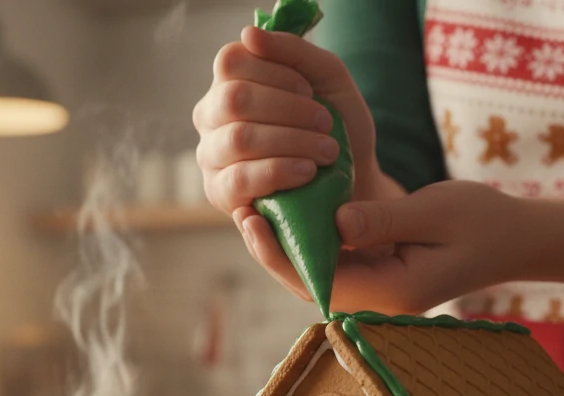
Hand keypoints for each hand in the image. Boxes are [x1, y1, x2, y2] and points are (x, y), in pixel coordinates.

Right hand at [192, 26, 397, 221]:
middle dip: (289, 110)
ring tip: (327, 151)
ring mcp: (211, 155)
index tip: (310, 91)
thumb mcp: (327, 77)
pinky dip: (279, 171)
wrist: (351, 179)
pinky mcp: (220, 192)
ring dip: (292, 142)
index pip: (231, 62)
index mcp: (230, 82)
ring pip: (238, 138)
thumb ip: (292, 50)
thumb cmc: (335, 125)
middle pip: (233, 99)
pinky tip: (307, 172)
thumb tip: (248, 34)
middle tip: (326, 123)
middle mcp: (211, 115)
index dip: (275, 73)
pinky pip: (239, 179)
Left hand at [238, 181, 527, 314]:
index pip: (317, 279)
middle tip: (242, 207)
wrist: (518, 240)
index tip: (252, 219)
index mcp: (390, 293)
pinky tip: (291, 212)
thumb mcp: (435, 210)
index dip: (277, 252)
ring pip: (317, 274)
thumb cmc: (484, 221)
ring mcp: (379, 295)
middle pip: (308, 281)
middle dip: (272, 249)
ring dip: (287, 245)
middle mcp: (378, 303)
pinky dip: (310, 241)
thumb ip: (383, 219)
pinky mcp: (381, 279)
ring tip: (257, 207)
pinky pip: (334, 264)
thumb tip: (334, 221)